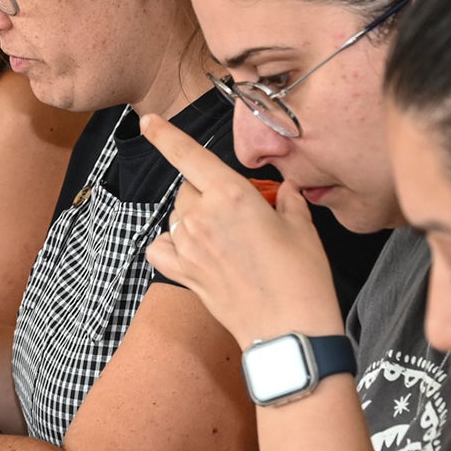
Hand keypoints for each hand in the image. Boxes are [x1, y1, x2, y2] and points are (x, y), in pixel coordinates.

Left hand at [136, 114, 342, 348]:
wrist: (290, 330)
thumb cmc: (302, 278)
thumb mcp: (302, 228)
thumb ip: (287, 201)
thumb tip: (285, 190)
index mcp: (231, 195)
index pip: (188, 155)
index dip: (164, 135)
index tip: (147, 120)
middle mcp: (202, 217)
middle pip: (188, 189)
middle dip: (208, 193)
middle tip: (239, 215)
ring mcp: (188, 246)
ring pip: (177, 217)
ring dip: (194, 219)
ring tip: (226, 240)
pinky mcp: (183, 274)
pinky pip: (160, 248)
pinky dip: (171, 245)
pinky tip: (192, 251)